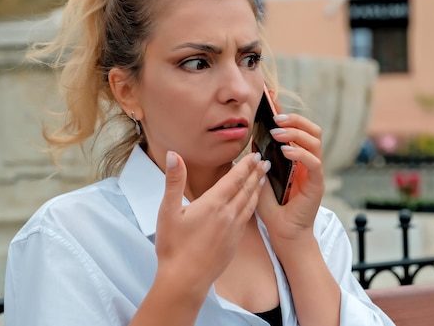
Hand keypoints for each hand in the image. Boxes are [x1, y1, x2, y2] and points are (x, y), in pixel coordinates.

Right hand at [154, 151, 270, 290]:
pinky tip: (252, 205)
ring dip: (258, 188)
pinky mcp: (234, 242)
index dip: (245, 165)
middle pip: (246, 189)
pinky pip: (247, 218)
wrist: (185, 280)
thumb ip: (174, 181)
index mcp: (213, 204)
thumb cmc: (173, 247)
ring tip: (264, 178)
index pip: (234, 179)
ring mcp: (233, 229)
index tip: (255, 154)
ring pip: (250, 203)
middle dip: (256, 173)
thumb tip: (174, 155)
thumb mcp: (168, 211)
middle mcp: (228, 214)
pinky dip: (253, 205)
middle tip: (266, 161)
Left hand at [256, 110, 325, 248]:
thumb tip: (252, 137)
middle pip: (313, 130)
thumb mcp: (260, 176)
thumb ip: (259, 158)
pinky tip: (286, 152)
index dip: (287, 114)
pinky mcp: (317, 184)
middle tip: (276, 119)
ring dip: (296, 133)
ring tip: (278, 134)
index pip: (297, 129)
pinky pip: (314, 163)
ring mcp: (314, 172)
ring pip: (315, 141)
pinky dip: (300, 153)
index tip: (273, 99)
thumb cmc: (271, 207)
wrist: (282, 232)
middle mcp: (308, 161)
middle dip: (295, 120)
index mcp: (297, 157)